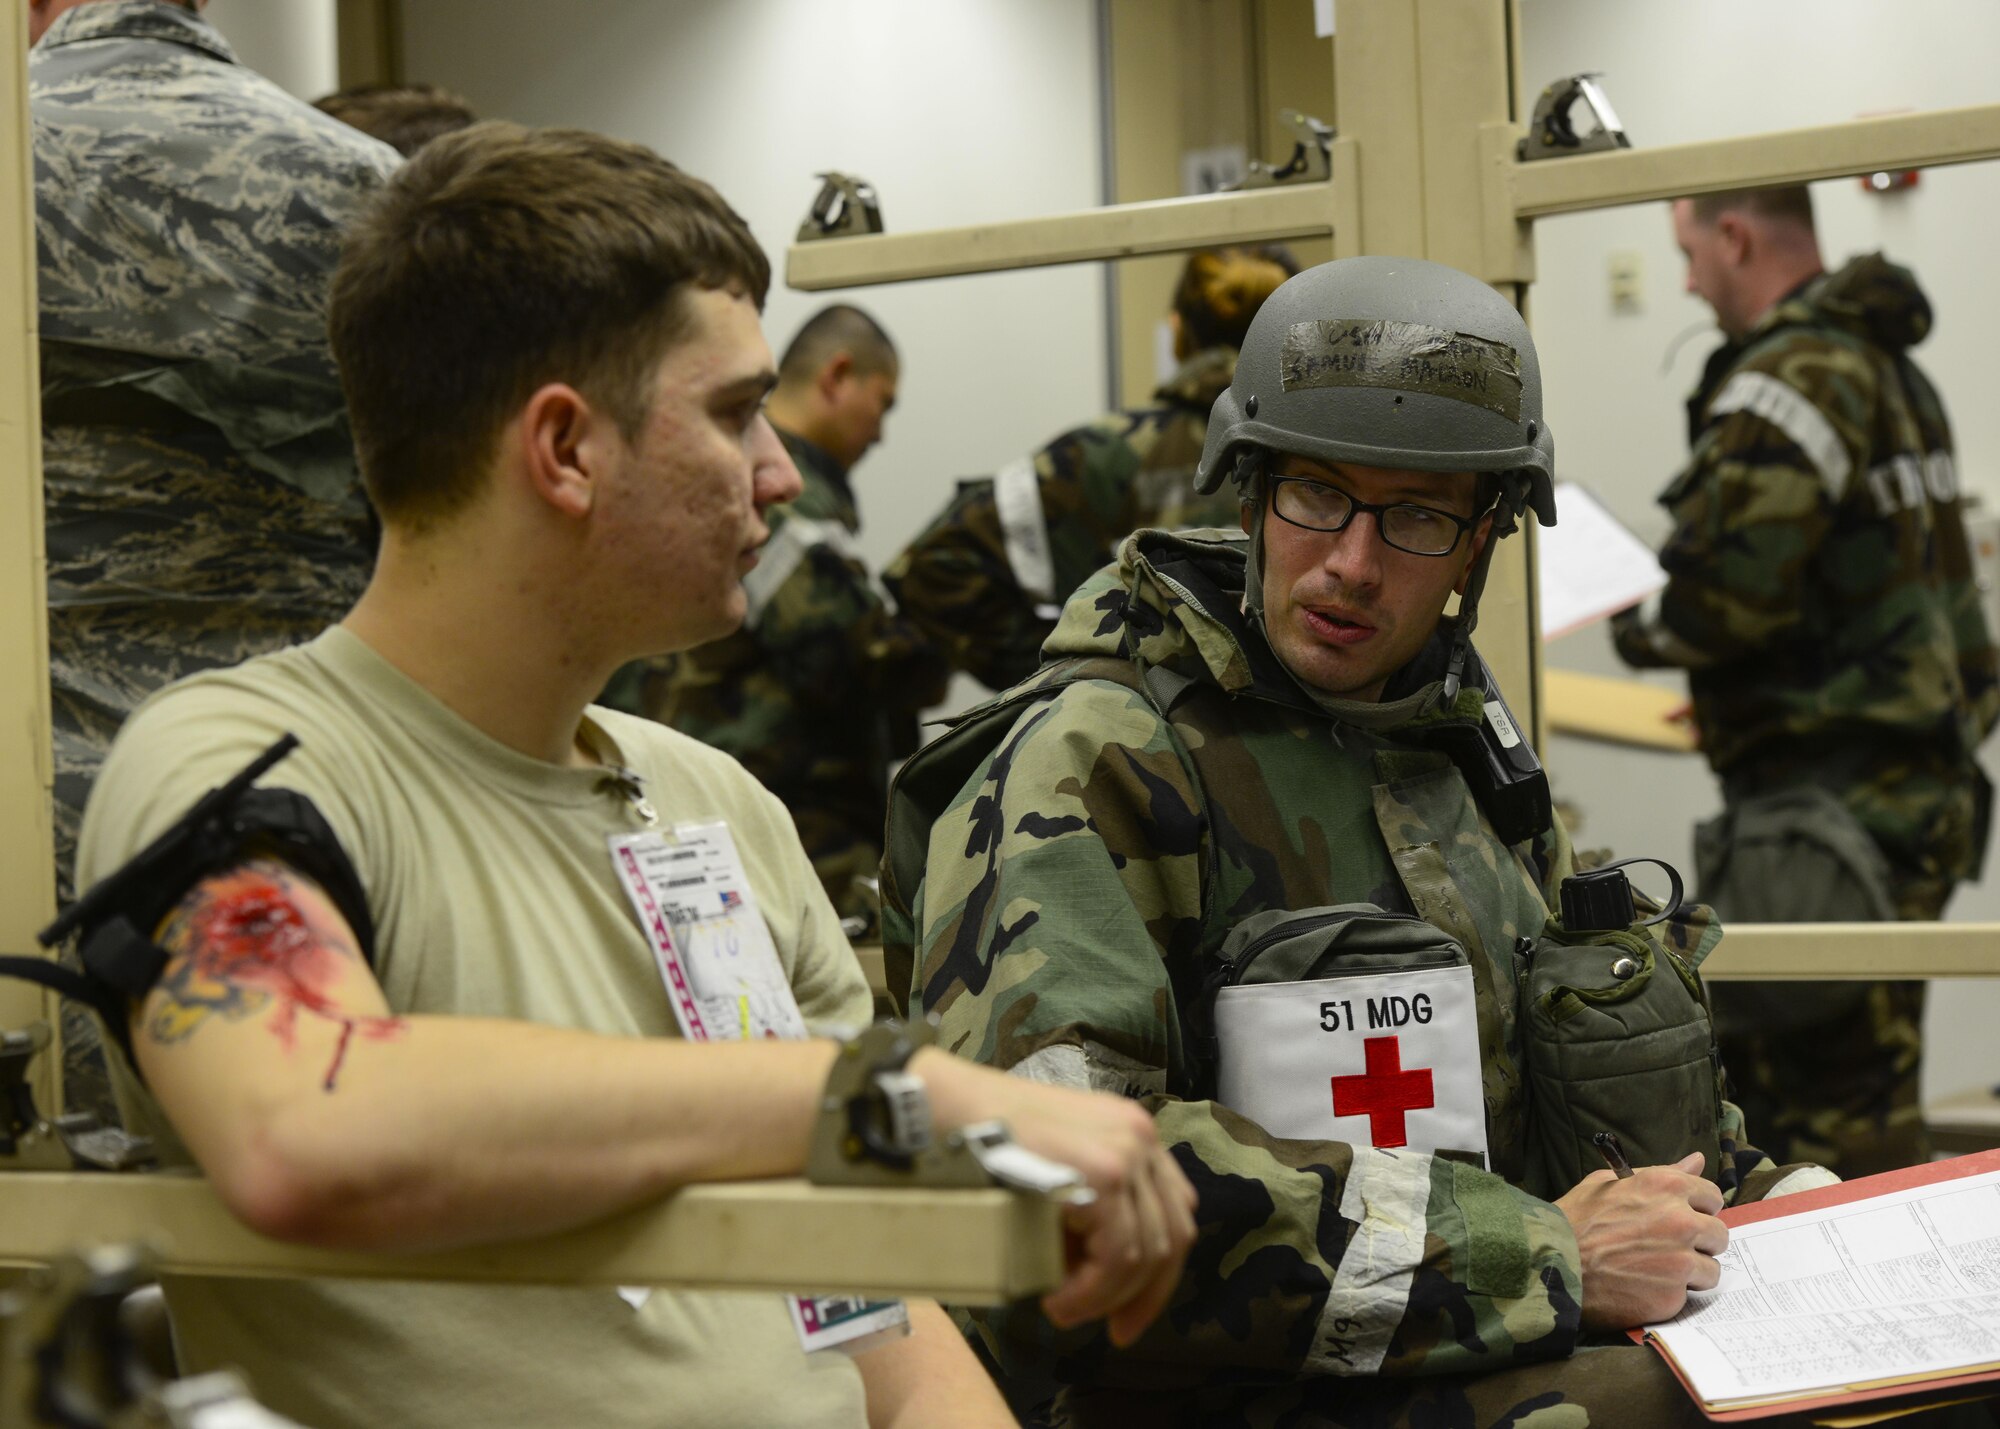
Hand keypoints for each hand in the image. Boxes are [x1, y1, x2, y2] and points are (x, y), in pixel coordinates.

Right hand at [915, 1049, 1197, 1346]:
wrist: (947, 1108)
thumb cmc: (984, 1140)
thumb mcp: (1055, 1171)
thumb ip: (1088, 1211)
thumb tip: (1100, 1278)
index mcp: (1133, 1133)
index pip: (1175, 1213)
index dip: (1160, 1273)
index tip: (1129, 1315)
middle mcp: (1140, 1136)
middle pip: (1172, 1235)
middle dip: (1143, 1295)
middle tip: (1114, 1330)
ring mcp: (1127, 1152)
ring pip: (1144, 1253)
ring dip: (1104, 1296)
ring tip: (1063, 1309)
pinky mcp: (1106, 1173)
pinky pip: (1117, 1256)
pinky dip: (1091, 1291)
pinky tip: (1059, 1299)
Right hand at [1555, 1151, 1725, 1330]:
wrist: (1551, 1265)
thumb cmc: (1574, 1221)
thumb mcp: (1608, 1184)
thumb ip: (1659, 1173)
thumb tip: (1697, 1162)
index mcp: (1665, 1186)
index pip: (1712, 1196)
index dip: (1696, 1209)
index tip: (1681, 1218)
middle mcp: (1680, 1219)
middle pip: (1719, 1234)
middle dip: (1698, 1242)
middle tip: (1668, 1249)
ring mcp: (1680, 1259)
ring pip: (1711, 1268)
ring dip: (1690, 1272)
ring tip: (1656, 1271)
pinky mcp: (1675, 1294)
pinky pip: (1692, 1294)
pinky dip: (1673, 1294)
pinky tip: (1646, 1287)